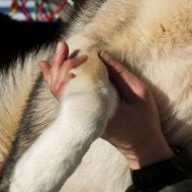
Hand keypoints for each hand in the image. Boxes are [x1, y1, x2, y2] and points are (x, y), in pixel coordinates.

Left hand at [41, 41, 172, 168]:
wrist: (141, 145)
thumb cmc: (144, 119)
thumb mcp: (140, 94)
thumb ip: (122, 75)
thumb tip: (102, 55)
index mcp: (100, 105)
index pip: (80, 81)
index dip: (77, 64)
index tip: (84, 50)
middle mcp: (87, 112)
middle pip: (64, 86)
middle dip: (60, 65)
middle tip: (61, 46)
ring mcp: (83, 117)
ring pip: (61, 94)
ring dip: (55, 75)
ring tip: (47, 60)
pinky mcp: (84, 117)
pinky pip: (66, 100)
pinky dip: (58, 87)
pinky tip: (52, 77)